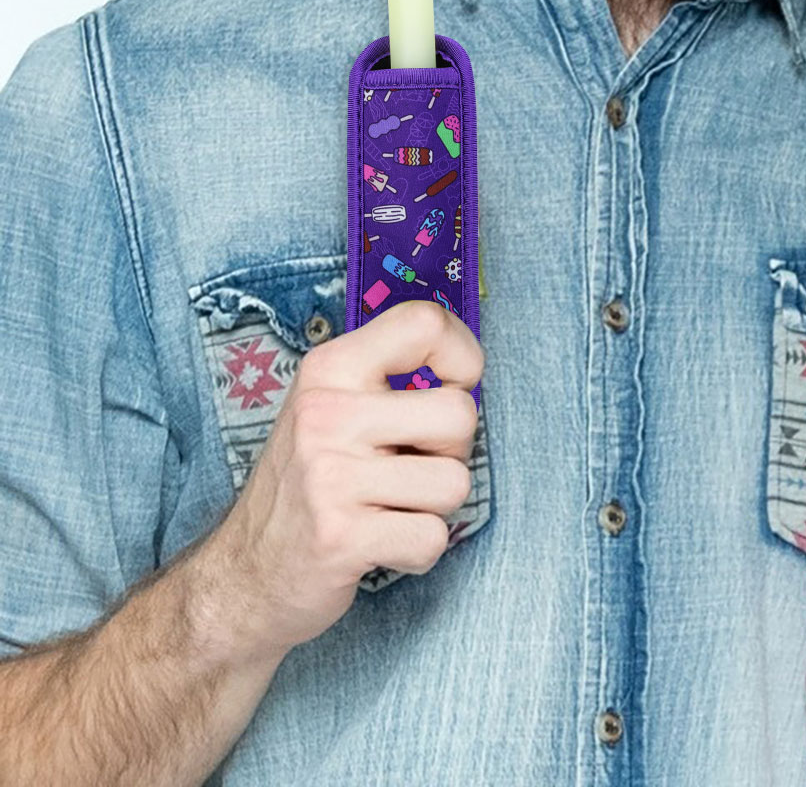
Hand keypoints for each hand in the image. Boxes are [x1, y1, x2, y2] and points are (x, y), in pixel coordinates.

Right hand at [200, 301, 482, 658]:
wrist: (242, 575)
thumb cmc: (310, 484)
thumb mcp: (334, 407)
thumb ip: (391, 378)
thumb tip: (470, 371)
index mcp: (331, 368)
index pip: (426, 323)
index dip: (463, 357)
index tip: (452, 388)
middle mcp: (326, 413)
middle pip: (459, 413)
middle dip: (452, 451)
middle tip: (408, 468)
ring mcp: (329, 476)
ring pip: (454, 483)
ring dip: (433, 507)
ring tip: (388, 507)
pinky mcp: (339, 537)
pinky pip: (432, 538)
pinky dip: (419, 550)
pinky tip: (380, 544)